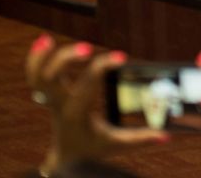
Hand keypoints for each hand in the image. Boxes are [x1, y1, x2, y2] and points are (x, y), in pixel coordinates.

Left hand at [25, 35, 167, 175]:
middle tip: (86, 47)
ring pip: (36, 77)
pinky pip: (36, 76)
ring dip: (39, 58)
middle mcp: (60, 105)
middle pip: (51, 79)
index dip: (102, 67)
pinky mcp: (49, 95)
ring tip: (45, 39)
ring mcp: (51, 99)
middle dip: (65, 60)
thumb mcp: (115, 144)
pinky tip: (42, 43)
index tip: (121, 57)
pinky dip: (36, 60)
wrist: (66, 160)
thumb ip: (139, 139)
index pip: (88, 85)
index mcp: (76, 114)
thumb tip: (165, 137)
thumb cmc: (91, 149)